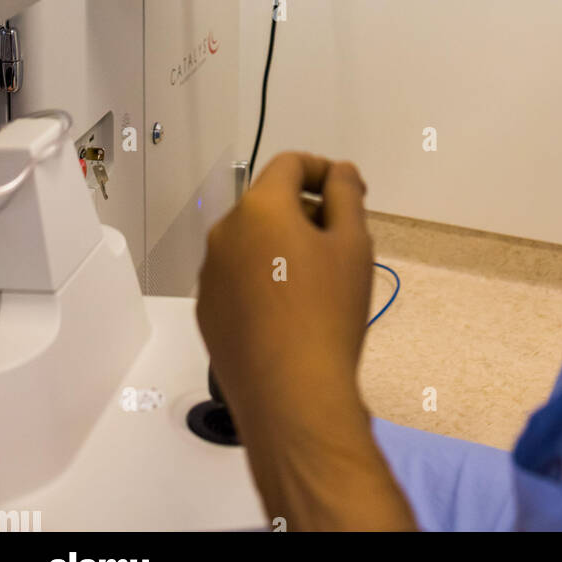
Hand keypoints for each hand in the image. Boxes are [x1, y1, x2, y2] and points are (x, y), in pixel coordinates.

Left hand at [197, 152, 415, 529]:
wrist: (292, 397)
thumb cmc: (328, 313)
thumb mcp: (353, 245)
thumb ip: (346, 195)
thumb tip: (337, 172)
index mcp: (259, 208)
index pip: (290, 164)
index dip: (324, 170)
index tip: (350, 193)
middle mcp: (224, 234)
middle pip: (269, 203)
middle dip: (306, 212)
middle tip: (343, 243)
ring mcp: (210, 277)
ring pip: (252, 243)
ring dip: (283, 247)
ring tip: (320, 283)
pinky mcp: (208, 314)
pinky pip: (239, 279)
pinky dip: (265, 280)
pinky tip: (292, 313)